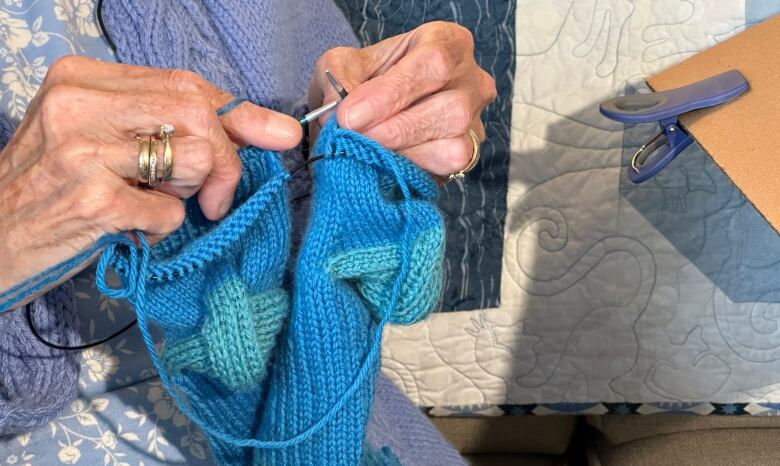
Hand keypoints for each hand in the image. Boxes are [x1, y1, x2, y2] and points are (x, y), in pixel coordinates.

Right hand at [0, 56, 301, 302]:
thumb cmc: (52, 190)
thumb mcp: (100, 140)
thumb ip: (164, 125)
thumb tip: (260, 130)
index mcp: (82, 79)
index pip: (186, 85)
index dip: (241, 113)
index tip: (280, 134)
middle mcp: (79, 105)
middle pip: (198, 115)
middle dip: (226, 161)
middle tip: (215, 197)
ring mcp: (83, 152)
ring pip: (194, 159)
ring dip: (189, 195)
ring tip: (149, 204)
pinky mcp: (91, 201)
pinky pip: (169, 213)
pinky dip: (161, 229)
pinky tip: (129, 228)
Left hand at [309, 21, 495, 177]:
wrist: (372, 108)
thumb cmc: (365, 78)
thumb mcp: (343, 65)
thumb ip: (338, 80)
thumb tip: (337, 113)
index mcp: (447, 43)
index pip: (433, 63)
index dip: (391, 94)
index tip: (351, 115)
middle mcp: (472, 80)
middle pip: (451, 109)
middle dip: (397, 130)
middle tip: (355, 138)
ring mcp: (474, 121)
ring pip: (455, 146)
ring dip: (405, 154)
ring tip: (368, 151)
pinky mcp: (468, 155)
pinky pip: (449, 170)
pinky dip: (414, 170)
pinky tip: (388, 163)